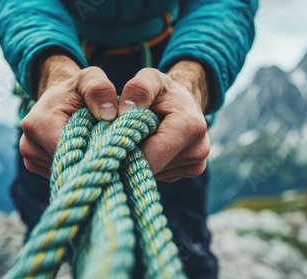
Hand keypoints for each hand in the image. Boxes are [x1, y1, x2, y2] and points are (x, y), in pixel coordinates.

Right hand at [20, 55, 117, 177]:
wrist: (60, 98)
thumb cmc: (77, 89)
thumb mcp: (90, 79)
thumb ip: (99, 89)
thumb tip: (109, 114)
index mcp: (38, 124)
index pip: (70, 152)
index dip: (93, 152)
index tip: (112, 147)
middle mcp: (28, 145)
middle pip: (67, 165)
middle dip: (89, 159)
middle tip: (107, 148)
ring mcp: (30, 158)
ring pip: (65, 172)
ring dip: (82, 163)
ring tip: (93, 146)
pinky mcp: (34, 165)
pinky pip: (61, 173)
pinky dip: (75, 166)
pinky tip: (82, 152)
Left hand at [118, 62, 209, 181]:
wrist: (185, 101)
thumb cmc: (163, 90)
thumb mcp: (150, 78)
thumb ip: (138, 89)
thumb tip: (124, 111)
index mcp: (190, 127)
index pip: (150, 156)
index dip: (125, 153)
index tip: (108, 144)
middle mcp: (198, 150)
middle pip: (150, 167)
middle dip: (130, 157)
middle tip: (118, 140)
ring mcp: (196, 165)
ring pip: (153, 173)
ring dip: (138, 161)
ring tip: (137, 140)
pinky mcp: (191, 171)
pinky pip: (160, 173)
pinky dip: (148, 163)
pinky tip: (148, 147)